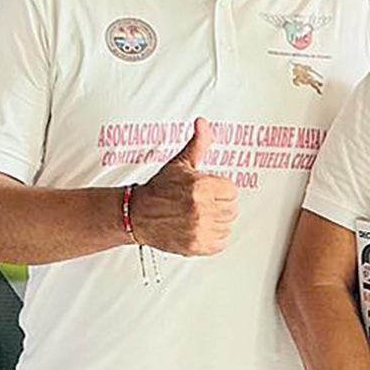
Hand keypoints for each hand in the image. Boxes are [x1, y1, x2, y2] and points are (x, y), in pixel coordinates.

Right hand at [128, 118, 237, 255]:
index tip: (211, 190)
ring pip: (228, 226)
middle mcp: (200, 209)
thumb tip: (203, 124)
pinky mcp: (196, 246)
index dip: (222, 189)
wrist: (137, 214)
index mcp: (200, 186)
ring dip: (218, 221)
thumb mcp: (180, 163)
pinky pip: (221, 243)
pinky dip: (215, 237)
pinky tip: (202, 228)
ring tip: (203, 215)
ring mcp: (198, 229)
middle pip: (232, 208)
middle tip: (205, 202)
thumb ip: (198, 143)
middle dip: (220, 204)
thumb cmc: (159, 189)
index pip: (232, 190)